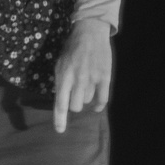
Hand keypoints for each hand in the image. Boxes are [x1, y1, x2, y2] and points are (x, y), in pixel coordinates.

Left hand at [53, 18, 112, 132]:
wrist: (89, 33)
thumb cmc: (71, 50)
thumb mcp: (59, 65)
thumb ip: (60, 83)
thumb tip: (61, 101)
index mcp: (62, 77)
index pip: (60, 104)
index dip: (59, 119)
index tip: (59, 131)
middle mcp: (77, 80)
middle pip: (75, 107)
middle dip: (74, 104)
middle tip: (75, 94)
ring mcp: (92, 79)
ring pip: (87, 102)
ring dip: (85, 98)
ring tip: (85, 85)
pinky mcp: (105, 78)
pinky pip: (102, 99)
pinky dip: (99, 104)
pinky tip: (96, 104)